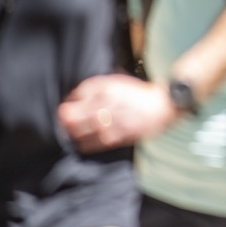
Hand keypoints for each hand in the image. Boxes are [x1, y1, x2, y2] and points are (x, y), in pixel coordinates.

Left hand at [58, 74, 177, 151]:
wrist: (161, 107)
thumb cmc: (138, 93)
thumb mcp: (116, 82)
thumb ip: (94, 87)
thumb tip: (75, 96)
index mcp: (105, 90)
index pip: (76, 97)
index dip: (69, 102)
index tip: (66, 105)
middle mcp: (105, 107)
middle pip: (73, 116)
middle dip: (65, 118)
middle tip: (64, 119)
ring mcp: (110, 124)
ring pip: (79, 131)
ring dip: (71, 132)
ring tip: (71, 130)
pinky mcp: (116, 137)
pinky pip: (92, 144)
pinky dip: (83, 143)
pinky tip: (82, 141)